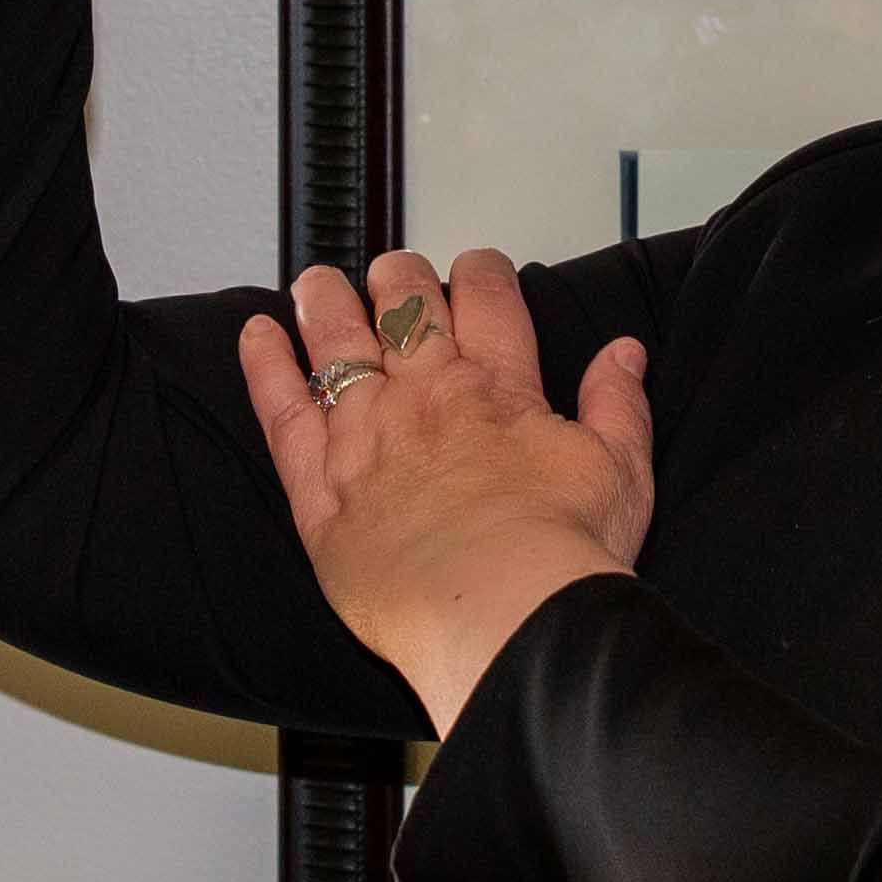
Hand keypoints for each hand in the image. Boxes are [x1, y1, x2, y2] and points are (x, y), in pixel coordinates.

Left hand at [243, 250, 656, 734]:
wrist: (501, 613)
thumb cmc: (561, 555)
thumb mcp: (620, 471)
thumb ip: (618, 404)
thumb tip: (624, 353)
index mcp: (498, 389)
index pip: (487, 299)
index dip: (481, 272)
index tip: (477, 268)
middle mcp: (427, 396)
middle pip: (403, 304)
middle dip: (398, 279)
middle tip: (393, 276)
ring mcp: (367, 436)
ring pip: (337, 340)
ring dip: (326, 302)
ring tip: (317, 285)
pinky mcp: (322, 490)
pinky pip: (283, 410)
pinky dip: (266, 365)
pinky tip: (258, 335)